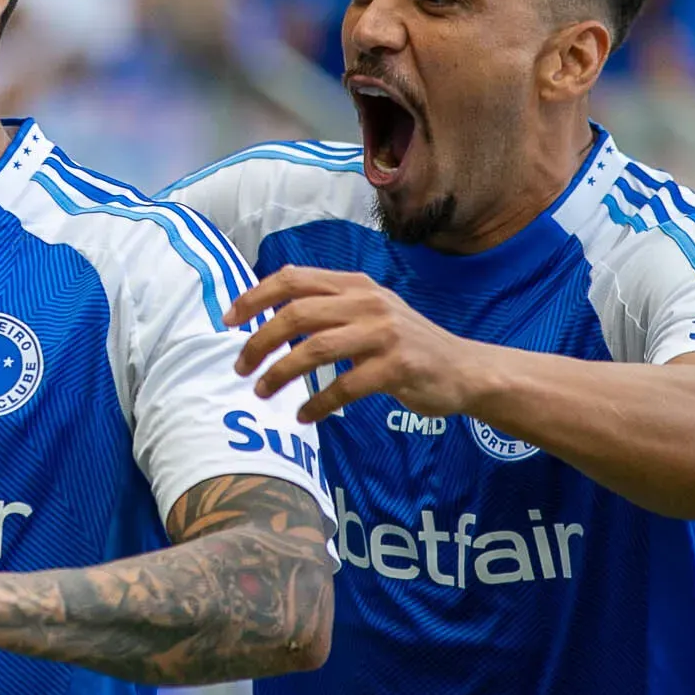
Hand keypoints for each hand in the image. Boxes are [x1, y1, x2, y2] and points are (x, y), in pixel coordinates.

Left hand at [223, 266, 484, 423]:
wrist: (465, 370)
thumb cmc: (405, 344)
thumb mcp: (369, 311)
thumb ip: (328, 306)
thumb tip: (269, 312)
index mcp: (355, 285)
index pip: (292, 279)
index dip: (255, 297)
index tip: (228, 320)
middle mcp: (368, 302)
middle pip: (296, 314)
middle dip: (259, 342)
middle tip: (240, 368)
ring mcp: (385, 333)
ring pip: (315, 349)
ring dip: (280, 374)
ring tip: (262, 393)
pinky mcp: (398, 367)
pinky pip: (345, 387)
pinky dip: (318, 403)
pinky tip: (305, 416)